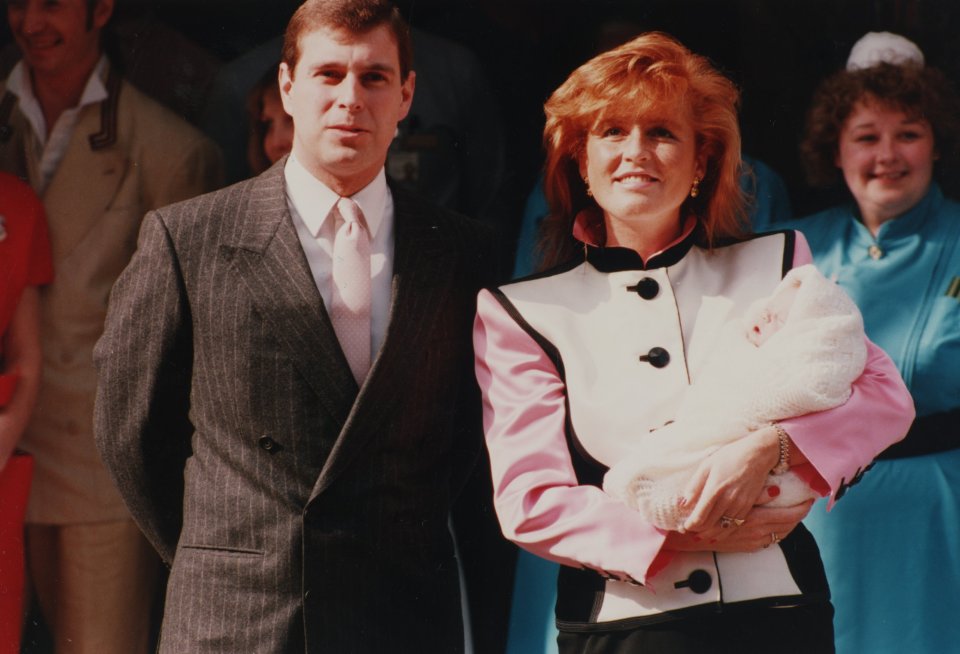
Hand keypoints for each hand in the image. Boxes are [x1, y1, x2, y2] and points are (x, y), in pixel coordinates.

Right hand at [664, 500, 813, 552]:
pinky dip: (780, 530)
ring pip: (782, 533)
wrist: (691, 534)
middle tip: (807, 502)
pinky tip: (780, 522)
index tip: (810, 498)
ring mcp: (754, 542)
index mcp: (755, 519)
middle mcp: (758, 533)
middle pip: (789, 525)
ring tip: (796, 510)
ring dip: (791, 522)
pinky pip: (772, 539)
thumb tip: (776, 490)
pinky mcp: (749, 547)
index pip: (789, 515)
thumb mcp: (727, 495)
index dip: (802, 507)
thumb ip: (754, 493)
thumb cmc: (707, 510)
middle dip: (800, 513)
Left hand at [679, 425, 779, 533]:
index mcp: (714, 489)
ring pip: (722, 528)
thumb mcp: (706, 465)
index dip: (690, 525)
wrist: (757, 455)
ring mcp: (739, 505)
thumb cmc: (729, 456)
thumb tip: (683, 503)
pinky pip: (735, 525)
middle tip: (688, 531)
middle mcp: (728, 500)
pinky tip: (717, 534)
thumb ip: (694, 486)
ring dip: (710, 533)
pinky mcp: (748, 506)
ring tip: (699, 535)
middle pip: (709, 524)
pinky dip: (724, 531)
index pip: (699, 516)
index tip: (683, 527)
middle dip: (697, 530)